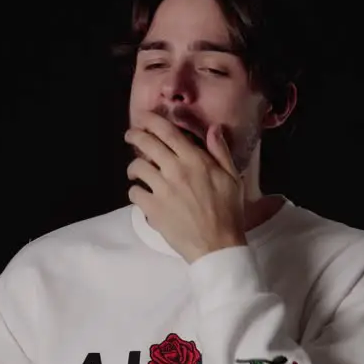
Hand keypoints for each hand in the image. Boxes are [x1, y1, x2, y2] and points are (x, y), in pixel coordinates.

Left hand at [125, 111, 247, 263]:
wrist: (218, 245)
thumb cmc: (229, 212)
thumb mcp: (233, 178)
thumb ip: (221, 152)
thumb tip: (213, 128)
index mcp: (195, 160)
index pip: (168, 132)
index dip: (151, 121)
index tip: (143, 117)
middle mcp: (175, 170)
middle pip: (146, 144)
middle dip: (134, 136)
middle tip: (131, 136)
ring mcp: (162, 190)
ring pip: (136, 167)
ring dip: (134, 167)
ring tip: (136, 172)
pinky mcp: (152, 209)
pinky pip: (134, 192)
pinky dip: (135, 191)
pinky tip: (141, 194)